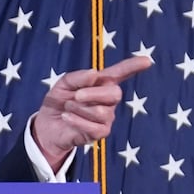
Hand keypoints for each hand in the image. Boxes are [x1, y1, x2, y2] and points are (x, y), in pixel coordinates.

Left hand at [32, 56, 151, 170]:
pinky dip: (77, 121)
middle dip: (93, 94)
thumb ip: (77, 77)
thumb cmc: (59, 101)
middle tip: (76, 96)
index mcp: (101, 83)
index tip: (147, 61)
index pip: (120, 74)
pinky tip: (67, 118)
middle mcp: (108, 99)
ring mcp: (107, 117)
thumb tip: (94, 73)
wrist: (47, 125)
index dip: (133, 67)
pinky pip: (94, 127)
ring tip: (68, 108)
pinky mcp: (101, 132)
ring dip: (79, 109)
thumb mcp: (63, 85)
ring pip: (101, 112)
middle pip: (114, 94)